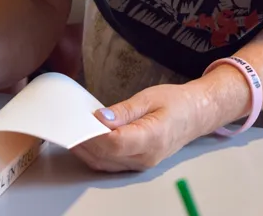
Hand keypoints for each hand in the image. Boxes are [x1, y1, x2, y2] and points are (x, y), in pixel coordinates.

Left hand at [70, 83, 208, 171]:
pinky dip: (94, 154)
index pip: (114, 143)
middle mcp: (146, 156)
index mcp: (152, 138)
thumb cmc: (175, 103)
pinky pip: (110, 163)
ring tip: (71, 131)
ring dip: (85, 150)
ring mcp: (142, 163)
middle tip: (66, 124)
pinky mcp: (137, 162)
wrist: (195, 114)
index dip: (92, 134)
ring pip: (105, 163)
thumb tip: (100, 118)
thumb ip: (123, 111)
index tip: (76, 121)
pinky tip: (84, 140)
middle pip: (106, 155)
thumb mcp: (148, 98)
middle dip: (83, 142)